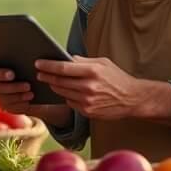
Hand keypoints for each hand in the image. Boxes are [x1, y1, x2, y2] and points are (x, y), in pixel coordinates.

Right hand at [0, 65, 72, 128]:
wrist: (46, 86)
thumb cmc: (38, 69)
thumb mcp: (35, 61)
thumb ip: (26, 58)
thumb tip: (25, 56)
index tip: (12, 74)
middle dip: (12, 87)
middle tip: (28, 85)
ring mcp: (1, 96)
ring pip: (2, 98)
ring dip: (17, 96)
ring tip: (32, 93)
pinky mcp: (8, 106)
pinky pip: (9, 108)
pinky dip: (20, 105)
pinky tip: (30, 102)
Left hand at [35, 56, 170, 122]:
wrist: (133, 99)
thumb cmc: (118, 78)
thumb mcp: (103, 63)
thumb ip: (83, 61)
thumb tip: (65, 58)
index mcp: (92, 71)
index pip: (62, 68)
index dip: (47, 65)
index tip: (38, 63)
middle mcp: (88, 87)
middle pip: (58, 81)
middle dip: (46, 76)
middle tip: (38, 72)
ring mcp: (87, 101)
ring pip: (61, 92)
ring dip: (54, 86)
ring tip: (49, 80)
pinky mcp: (87, 111)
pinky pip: (69, 102)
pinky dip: (66, 96)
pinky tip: (66, 91)